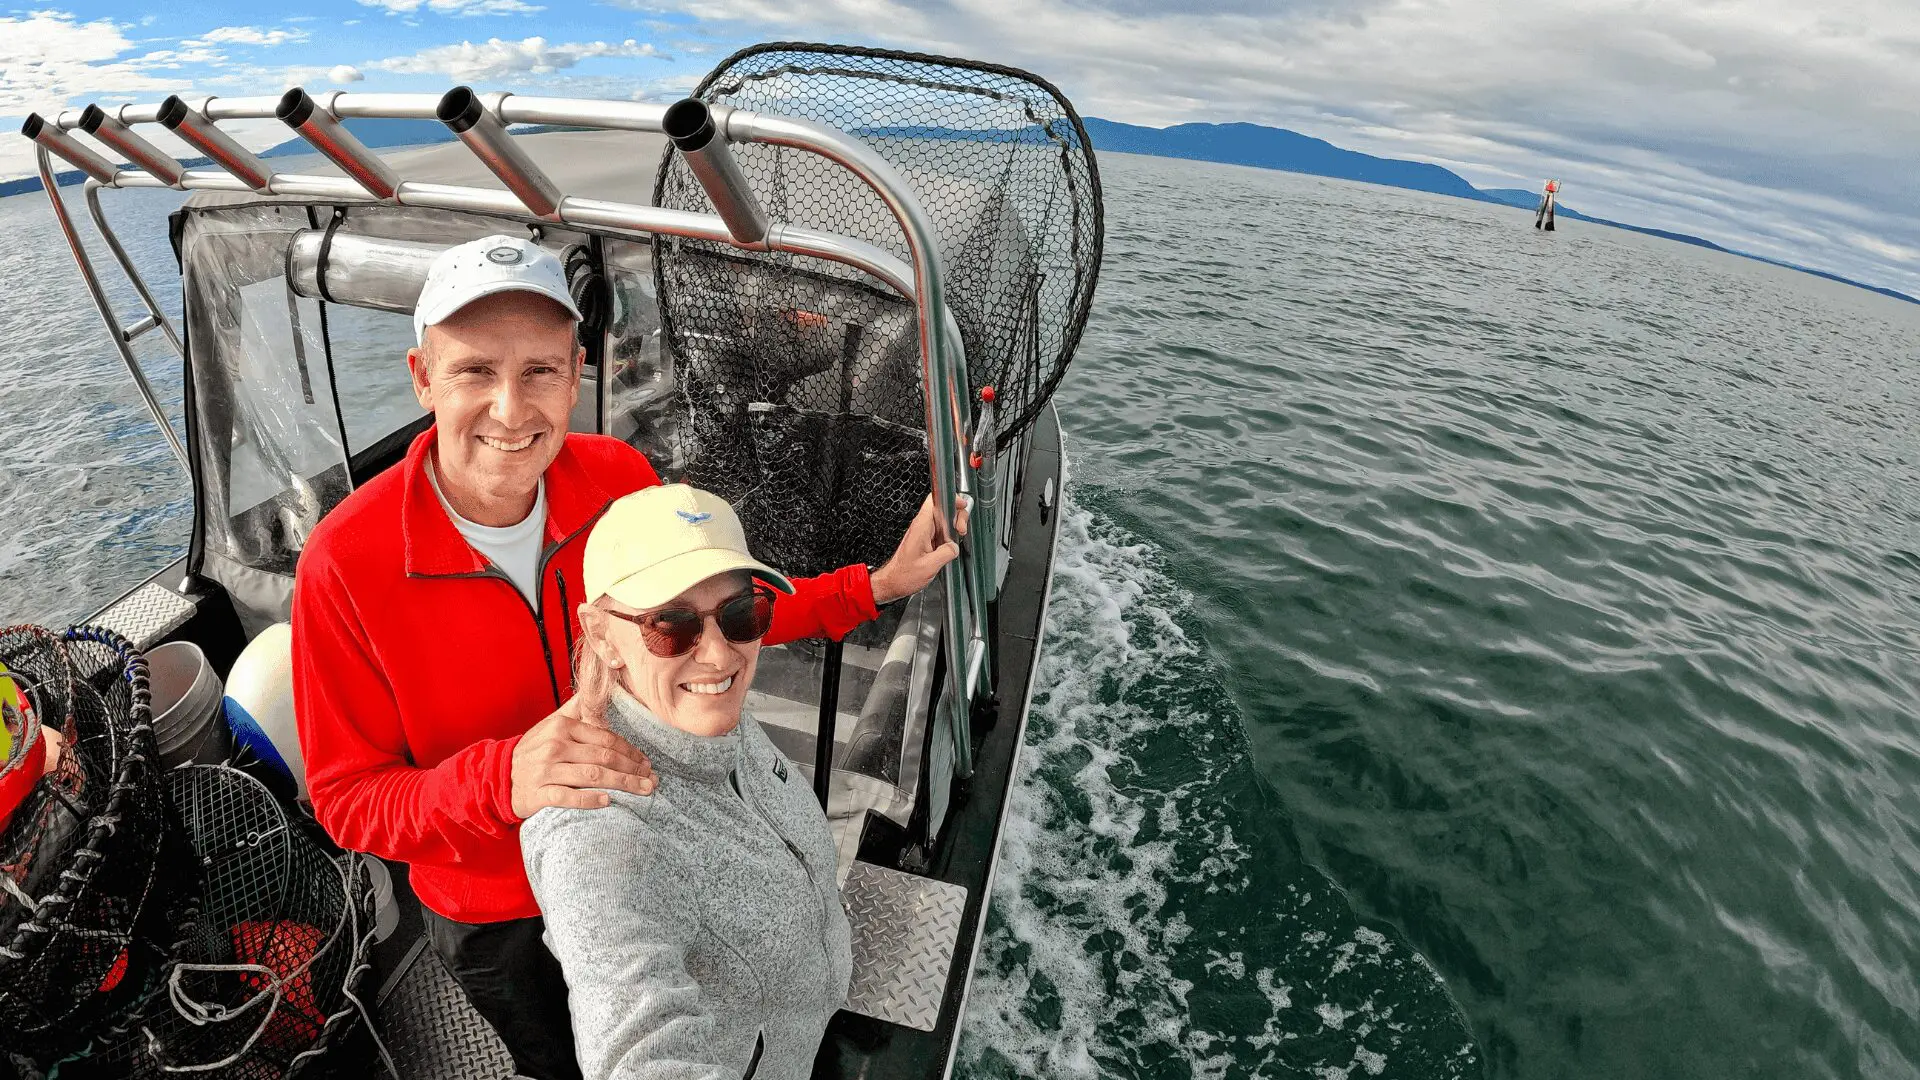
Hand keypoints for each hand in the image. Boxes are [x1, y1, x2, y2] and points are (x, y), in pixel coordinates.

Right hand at [510, 697, 656, 817]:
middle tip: (652, 780)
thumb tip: (600, 684)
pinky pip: (567, 797)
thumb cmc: (533, 749)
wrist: (497, 775)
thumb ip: (576, 707)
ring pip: (592, 776)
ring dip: (622, 784)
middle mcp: (555, 746)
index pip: (606, 738)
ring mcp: (545, 770)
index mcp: (562, 727)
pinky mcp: (537, 793)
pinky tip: (607, 802)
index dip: (630, 751)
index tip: (646, 763)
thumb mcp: (551, 724)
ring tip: (642, 791)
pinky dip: (588, 800)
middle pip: (603, 757)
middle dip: (632, 769)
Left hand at [871, 494, 970, 605]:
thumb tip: (955, 546)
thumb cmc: (903, 575)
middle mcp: (921, 526)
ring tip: (955, 540)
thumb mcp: (930, 566)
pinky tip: (949, 545)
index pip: (934, 500)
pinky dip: (949, 536)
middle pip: (943, 508)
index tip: (961, 506)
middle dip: (956, 516)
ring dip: (953, 527)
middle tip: (960, 531)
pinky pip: (941, 531)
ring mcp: (923, 532)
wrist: (893, 582)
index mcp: (921, 527)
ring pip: (943, 520)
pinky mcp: (925, 539)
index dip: (950, 498)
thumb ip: (947, 552)